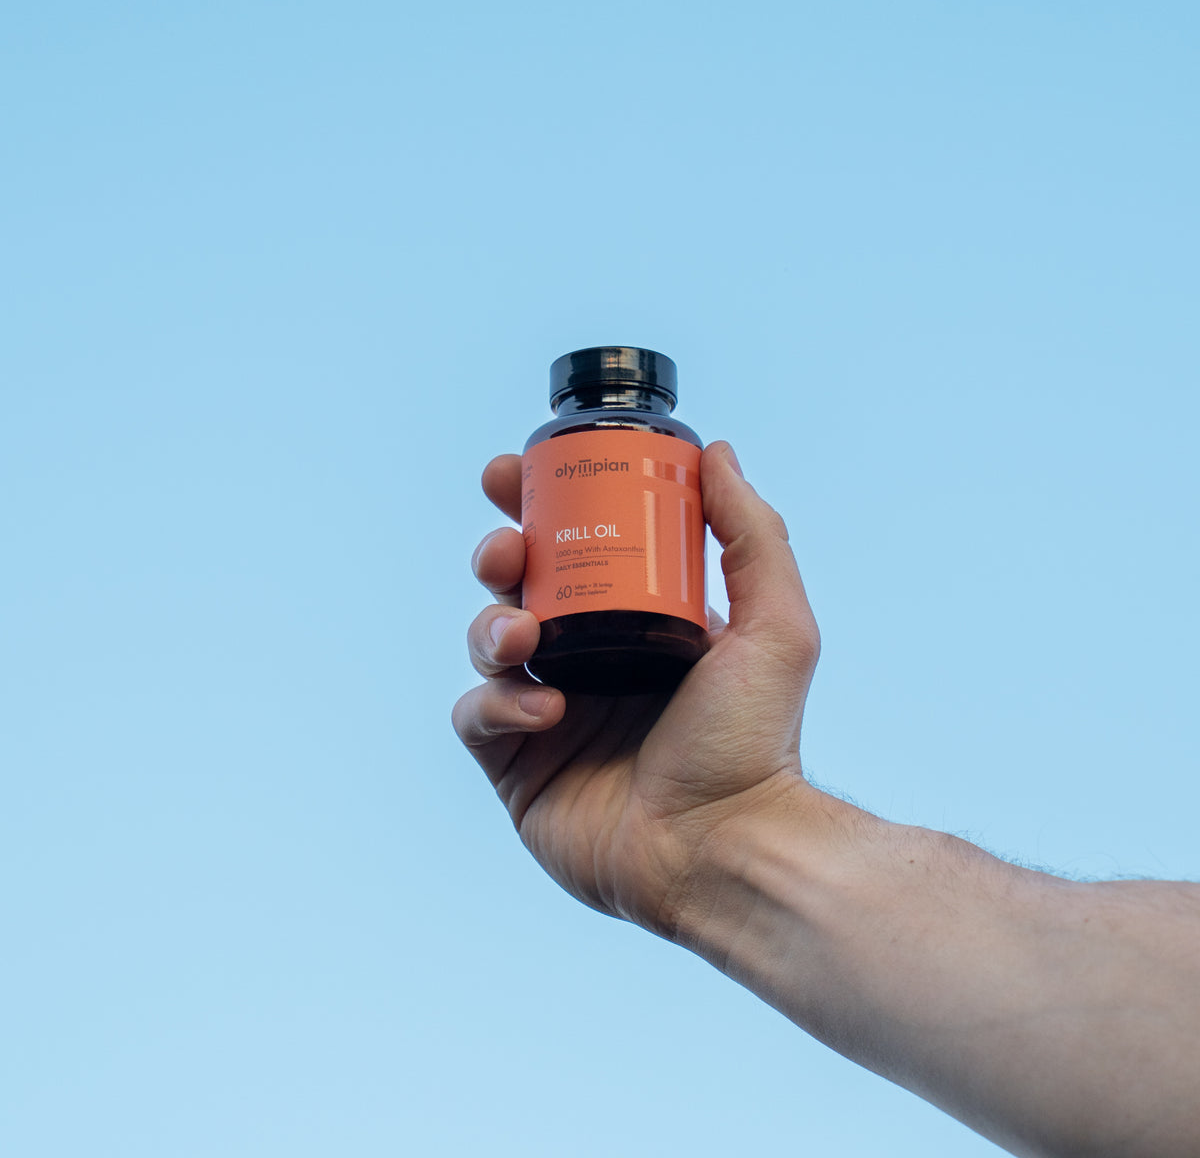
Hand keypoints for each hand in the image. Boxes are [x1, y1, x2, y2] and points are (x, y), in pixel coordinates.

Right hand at [452, 442, 821, 937]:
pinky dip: (498, 705)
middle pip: (518, 589)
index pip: (575, 550)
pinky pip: (478, 716)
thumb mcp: (775, 627)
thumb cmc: (756, 743)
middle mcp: (590, 663)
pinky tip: (548, 715)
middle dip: (499, 556)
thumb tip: (714, 452)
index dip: (535, 508)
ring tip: (524, 641)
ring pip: (487, 646)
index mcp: (638, 624)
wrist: (727, 848)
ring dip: (489, 627)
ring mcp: (549, 716)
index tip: (513, 474)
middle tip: (509, 551)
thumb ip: (751, 535)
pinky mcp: (517, 767)